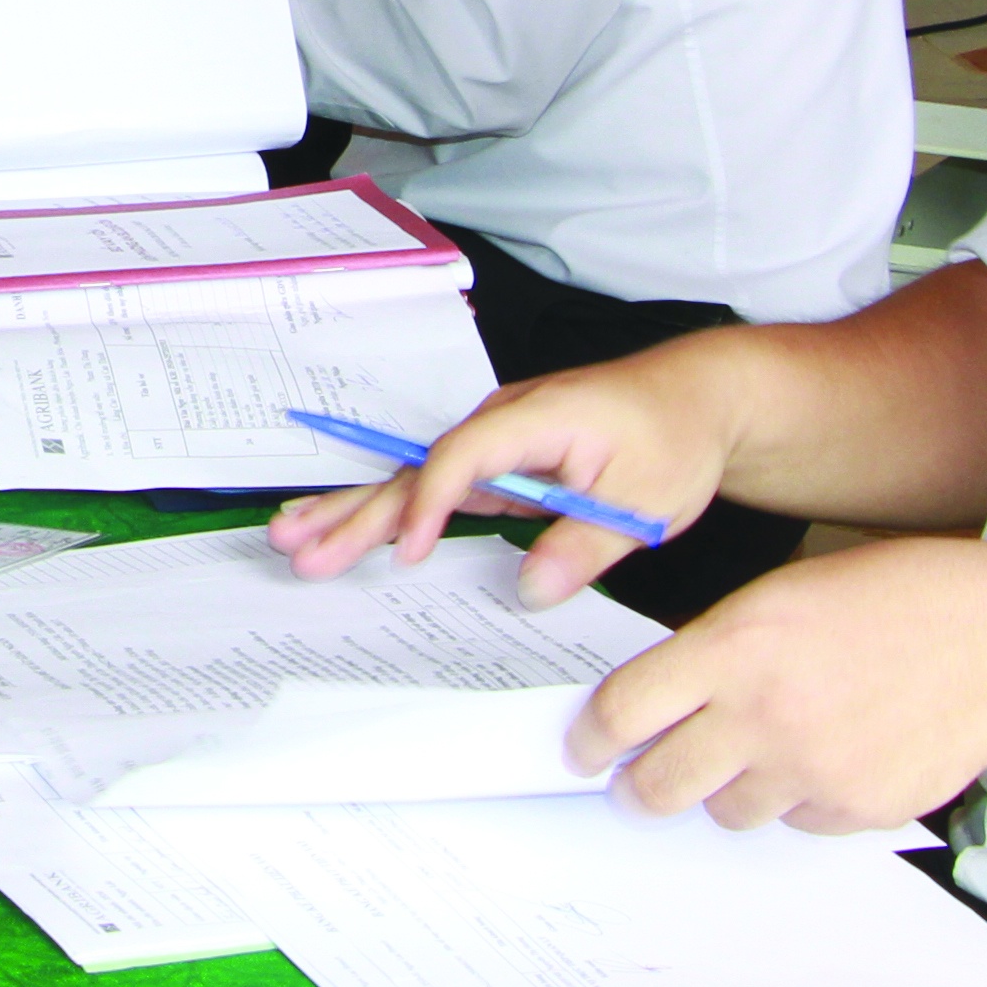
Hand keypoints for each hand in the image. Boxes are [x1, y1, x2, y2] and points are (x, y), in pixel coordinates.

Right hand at [271, 344, 746, 606]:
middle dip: (357, 512)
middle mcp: (501, 422)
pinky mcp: (495, 464)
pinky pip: (431, 488)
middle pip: (417, 469)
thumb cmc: (674, 434)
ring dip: (353, 510)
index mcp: (536, 416)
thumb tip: (531, 588)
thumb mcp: (647, 499)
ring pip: (412, 478)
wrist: (696, 398)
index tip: (411, 553)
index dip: (433, 503)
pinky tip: (342, 528)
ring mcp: (492, 443)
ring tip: (291, 537)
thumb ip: (586, 543)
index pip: (465, 455)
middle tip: (302, 548)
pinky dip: (386, 511)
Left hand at [565, 537, 986, 832]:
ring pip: (726, 809)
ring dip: (729, 789)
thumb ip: (719, 649)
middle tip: (637, 782)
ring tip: (764, 750)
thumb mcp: (786, 595)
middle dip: (640, 786)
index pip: (625, 711)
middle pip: (659, 782)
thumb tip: (659, 703)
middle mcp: (763, 715)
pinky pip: (795, 821)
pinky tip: (834, 753)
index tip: (583, 751)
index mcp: (735, 647)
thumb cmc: (897, 601)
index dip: (592, 740)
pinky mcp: (852, 809)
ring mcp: (810, 771)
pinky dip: (799, 798)